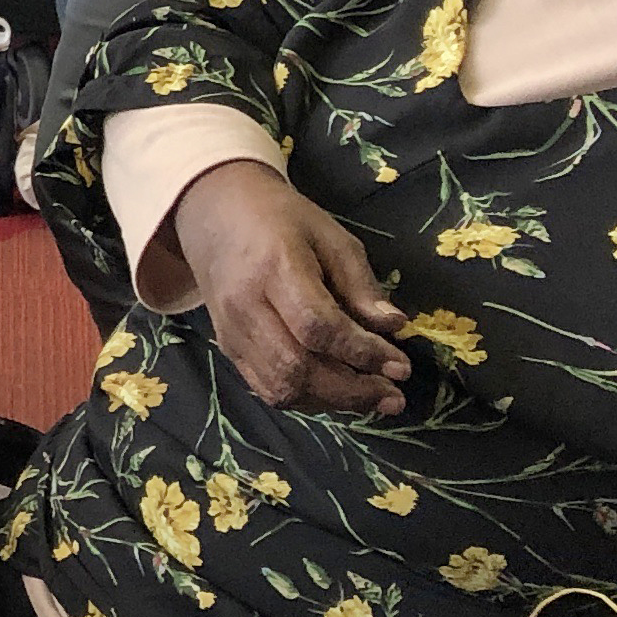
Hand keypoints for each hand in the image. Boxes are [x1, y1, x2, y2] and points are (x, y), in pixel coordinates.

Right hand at [170, 159, 409, 415]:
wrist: (214, 214)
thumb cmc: (280, 219)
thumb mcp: (330, 236)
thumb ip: (360, 284)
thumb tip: (394, 327)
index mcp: (274, 268)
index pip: (317, 326)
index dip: (362, 353)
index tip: (401, 366)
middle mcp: (246, 307)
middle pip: (297, 368)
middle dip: (352, 391)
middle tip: (393, 396)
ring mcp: (232, 332)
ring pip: (281, 387)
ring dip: (331, 402)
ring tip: (371, 399)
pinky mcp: (228, 348)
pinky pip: (266, 389)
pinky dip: (306, 399)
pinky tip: (337, 393)